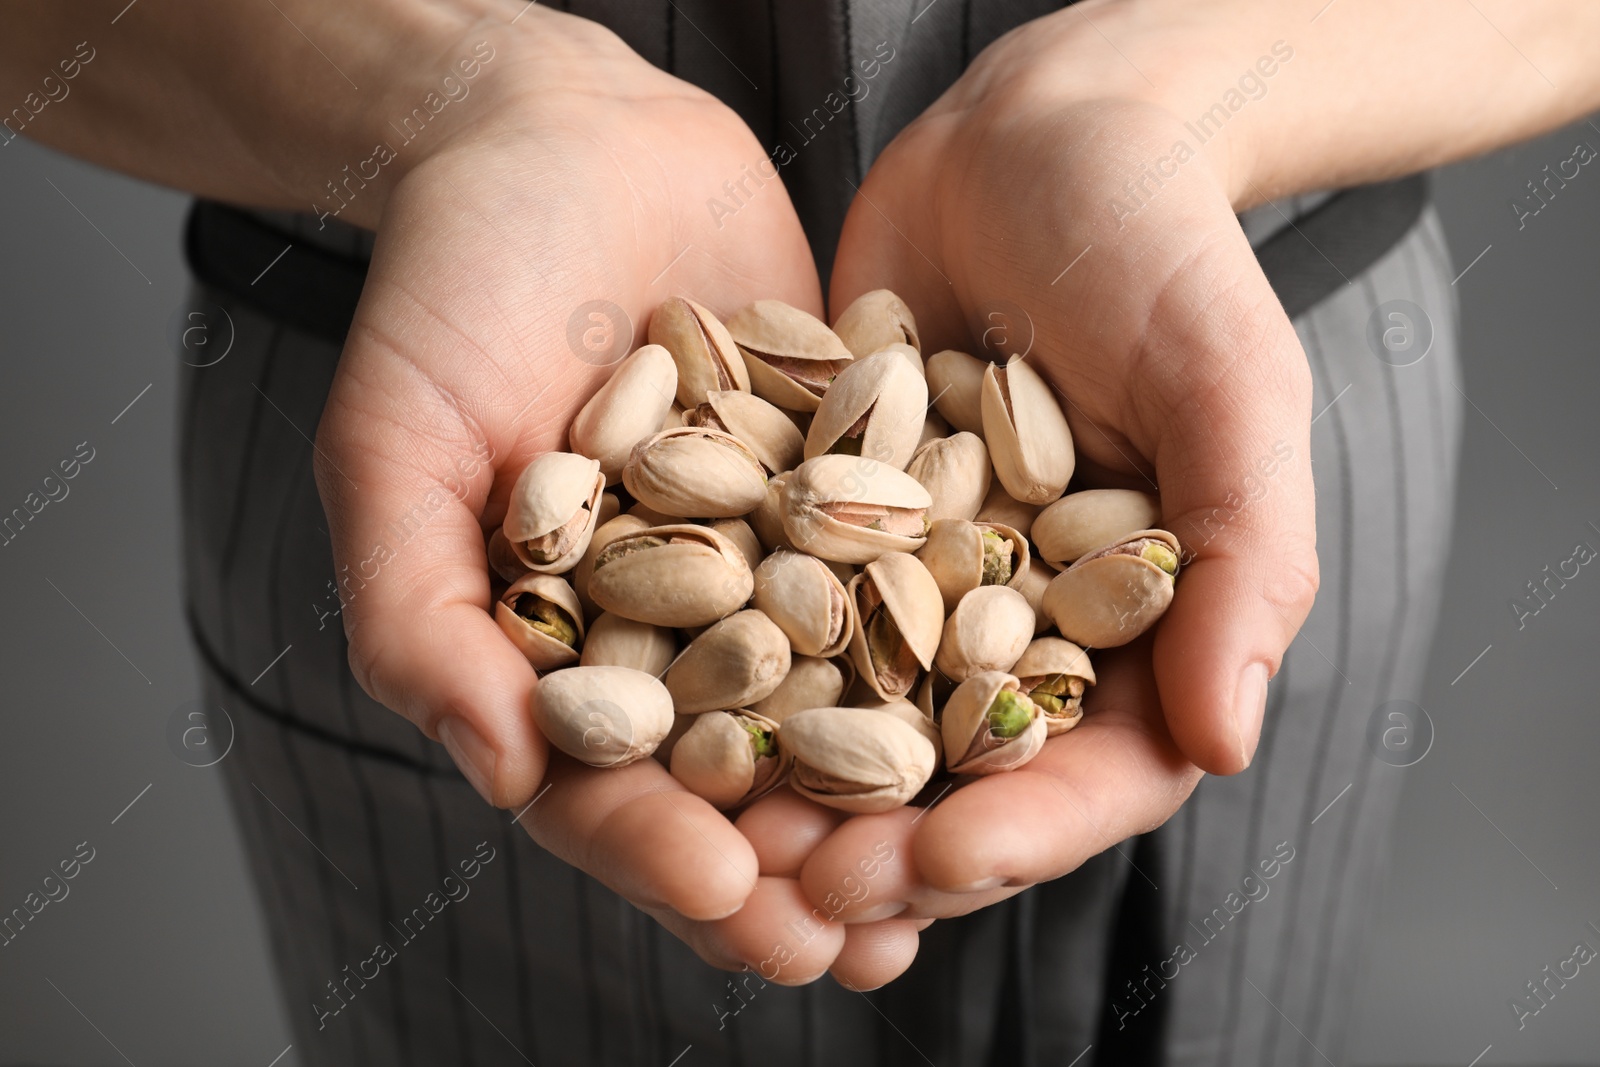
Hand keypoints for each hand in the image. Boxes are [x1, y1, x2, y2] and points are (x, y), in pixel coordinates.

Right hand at [314, 8, 898, 981]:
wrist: (568, 142)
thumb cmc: (454, 288)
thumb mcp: (396, 445)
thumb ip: (418, 611)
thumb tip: (495, 770)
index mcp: (550, 649)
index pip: (598, 785)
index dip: (657, 850)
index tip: (729, 893)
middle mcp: (665, 625)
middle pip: (729, 777)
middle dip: (794, 862)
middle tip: (857, 934)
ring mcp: (765, 564)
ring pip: (834, 704)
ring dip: (889, 795)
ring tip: (952, 872)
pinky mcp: (848, 494)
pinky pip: (905, 580)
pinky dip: (950, 644)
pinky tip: (1009, 696)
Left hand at [800, 10, 1317, 950]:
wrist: (1030, 137)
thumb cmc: (1159, 247)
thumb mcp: (1227, 385)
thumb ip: (1243, 557)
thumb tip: (1226, 744)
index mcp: (1131, 630)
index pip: (1089, 772)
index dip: (1020, 834)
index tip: (937, 866)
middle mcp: (1012, 626)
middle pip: (952, 777)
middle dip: (880, 842)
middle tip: (798, 889)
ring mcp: (908, 581)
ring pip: (844, 719)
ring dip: (784, 790)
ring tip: (717, 835)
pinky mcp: (818, 524)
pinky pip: (763, 609)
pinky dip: (715, 665)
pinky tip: (656, 707)